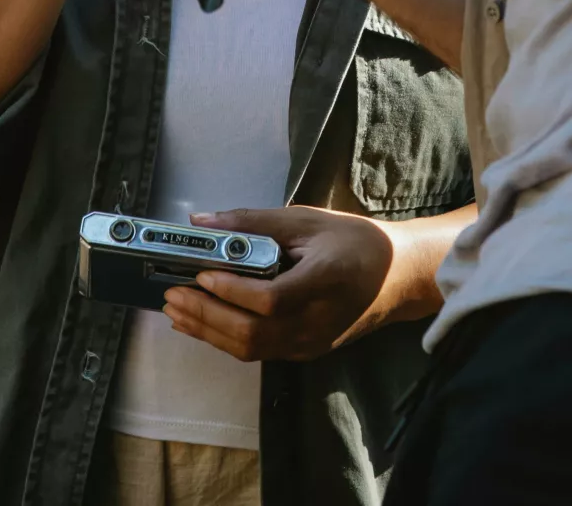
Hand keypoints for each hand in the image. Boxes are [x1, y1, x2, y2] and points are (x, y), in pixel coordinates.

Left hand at [161, 206, 398, 361]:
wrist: (399, 277)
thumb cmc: (356, 242)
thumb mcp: (308, 220)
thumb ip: (254, 222)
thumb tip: (201, 222)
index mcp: (326, 281)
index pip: (271, 300)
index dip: (232, 291)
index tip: (202, 272)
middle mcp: (319, 321)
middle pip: (253, 334)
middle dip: (205, 316)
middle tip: (173, 293)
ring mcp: (312, 342)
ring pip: (251, 349)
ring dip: (208, 331)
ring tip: (177, 310)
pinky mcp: (306, 351)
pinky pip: (259, 351)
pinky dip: (225, 338)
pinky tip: (203, 322)